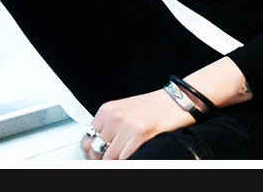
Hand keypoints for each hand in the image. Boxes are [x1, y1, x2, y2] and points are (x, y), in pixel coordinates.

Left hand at [80, 88, 194, 160]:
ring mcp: (126, 125)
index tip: (97, 157)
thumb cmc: (153, 107)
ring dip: (116, 161)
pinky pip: (124, 159)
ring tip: (125, 156)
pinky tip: (134, 155)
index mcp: (107, 110)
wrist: (176, 101)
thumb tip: (95, 149)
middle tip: (112, 159)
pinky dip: (127, 161)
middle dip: (102, 159)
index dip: (90, 152)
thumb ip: (108, 127)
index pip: (86, 140)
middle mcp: (114, 116)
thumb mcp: (124, 111)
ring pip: (109, 158)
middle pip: (96, 151)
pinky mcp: (139, 134)